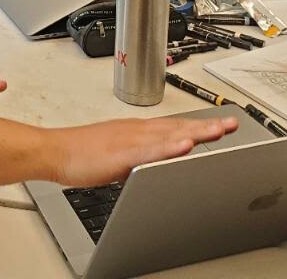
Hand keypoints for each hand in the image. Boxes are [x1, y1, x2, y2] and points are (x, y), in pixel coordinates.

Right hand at [55, 116, 237, 186]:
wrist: (53, 151)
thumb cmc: (80, 153)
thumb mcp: (117, 153)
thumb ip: (140, 155)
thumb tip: (159, 162)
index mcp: (137, 131)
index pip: (175, 127)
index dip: (201, 126)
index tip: (223, 125)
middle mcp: (138, 131)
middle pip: (179, 127)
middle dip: (207, 127)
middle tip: (233, 124)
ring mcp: (130, 141)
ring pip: (169, 135)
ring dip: (196, 132)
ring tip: (220, 130)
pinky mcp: (121, 154)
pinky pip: (149, 151)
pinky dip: (169, 148)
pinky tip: (184, 146)